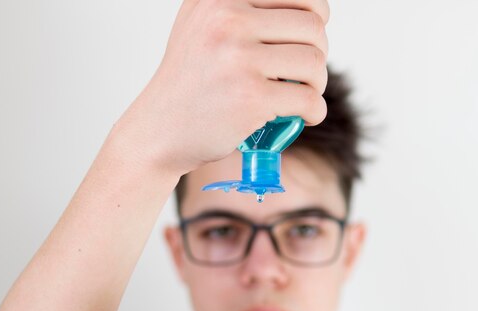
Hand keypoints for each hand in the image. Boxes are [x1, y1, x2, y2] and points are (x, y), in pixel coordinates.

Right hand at [117, 0, 330, 175]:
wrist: (160, 131)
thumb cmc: (189, 84)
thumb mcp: (201, 26)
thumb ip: (238, 9)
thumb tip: (303, 8)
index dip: (315, 15)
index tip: (309, 37)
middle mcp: (226, 19)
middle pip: (312, 27)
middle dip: (318, 53)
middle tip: (305, 74)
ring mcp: (238, 59)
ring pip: (313, 62)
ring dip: (317, 83)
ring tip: (303, 94)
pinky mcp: (250, 97)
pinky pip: (308, 99)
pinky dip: (316, 110)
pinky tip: (307, 115)